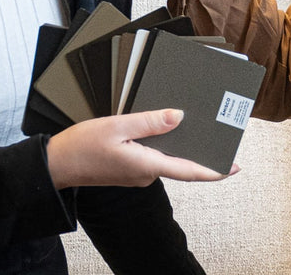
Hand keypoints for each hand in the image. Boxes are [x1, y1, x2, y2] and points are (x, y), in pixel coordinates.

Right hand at [46, 109, 235, 188]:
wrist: (56, 164)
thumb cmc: (82, 146)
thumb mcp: (117, 125)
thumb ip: (150, 122)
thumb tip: (179, 117)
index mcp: (146, 165)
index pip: (189, 171)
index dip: (214, 170)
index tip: (234, 166)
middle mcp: (146, 173)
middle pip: (181, 163)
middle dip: (201, 152)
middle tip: (220, 134)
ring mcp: (137, 173)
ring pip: (167, 158)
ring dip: (182, 145)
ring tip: (197, 125)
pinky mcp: (129, 168)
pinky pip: (154, 156)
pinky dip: (165, 144)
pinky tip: (167, 128)